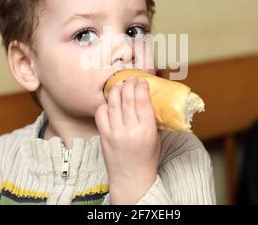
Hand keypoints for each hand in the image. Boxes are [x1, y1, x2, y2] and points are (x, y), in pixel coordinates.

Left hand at [95, 76, 160, 204]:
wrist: (131, 178)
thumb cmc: (147, 158)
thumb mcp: (157, 139)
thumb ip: (153, 120)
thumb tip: (151, 100)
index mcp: (147, 130)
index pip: (143, 102)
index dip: (142, 87)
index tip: (143, 81)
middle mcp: (130, 130)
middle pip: (127, 99)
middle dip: (129, 84)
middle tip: (131, 78)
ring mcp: (115, 132)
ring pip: (113, 103)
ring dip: (116, 90)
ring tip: (119, 84)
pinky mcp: (104, 136)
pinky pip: (101, 114)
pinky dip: (104, 105)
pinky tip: (109, 101)